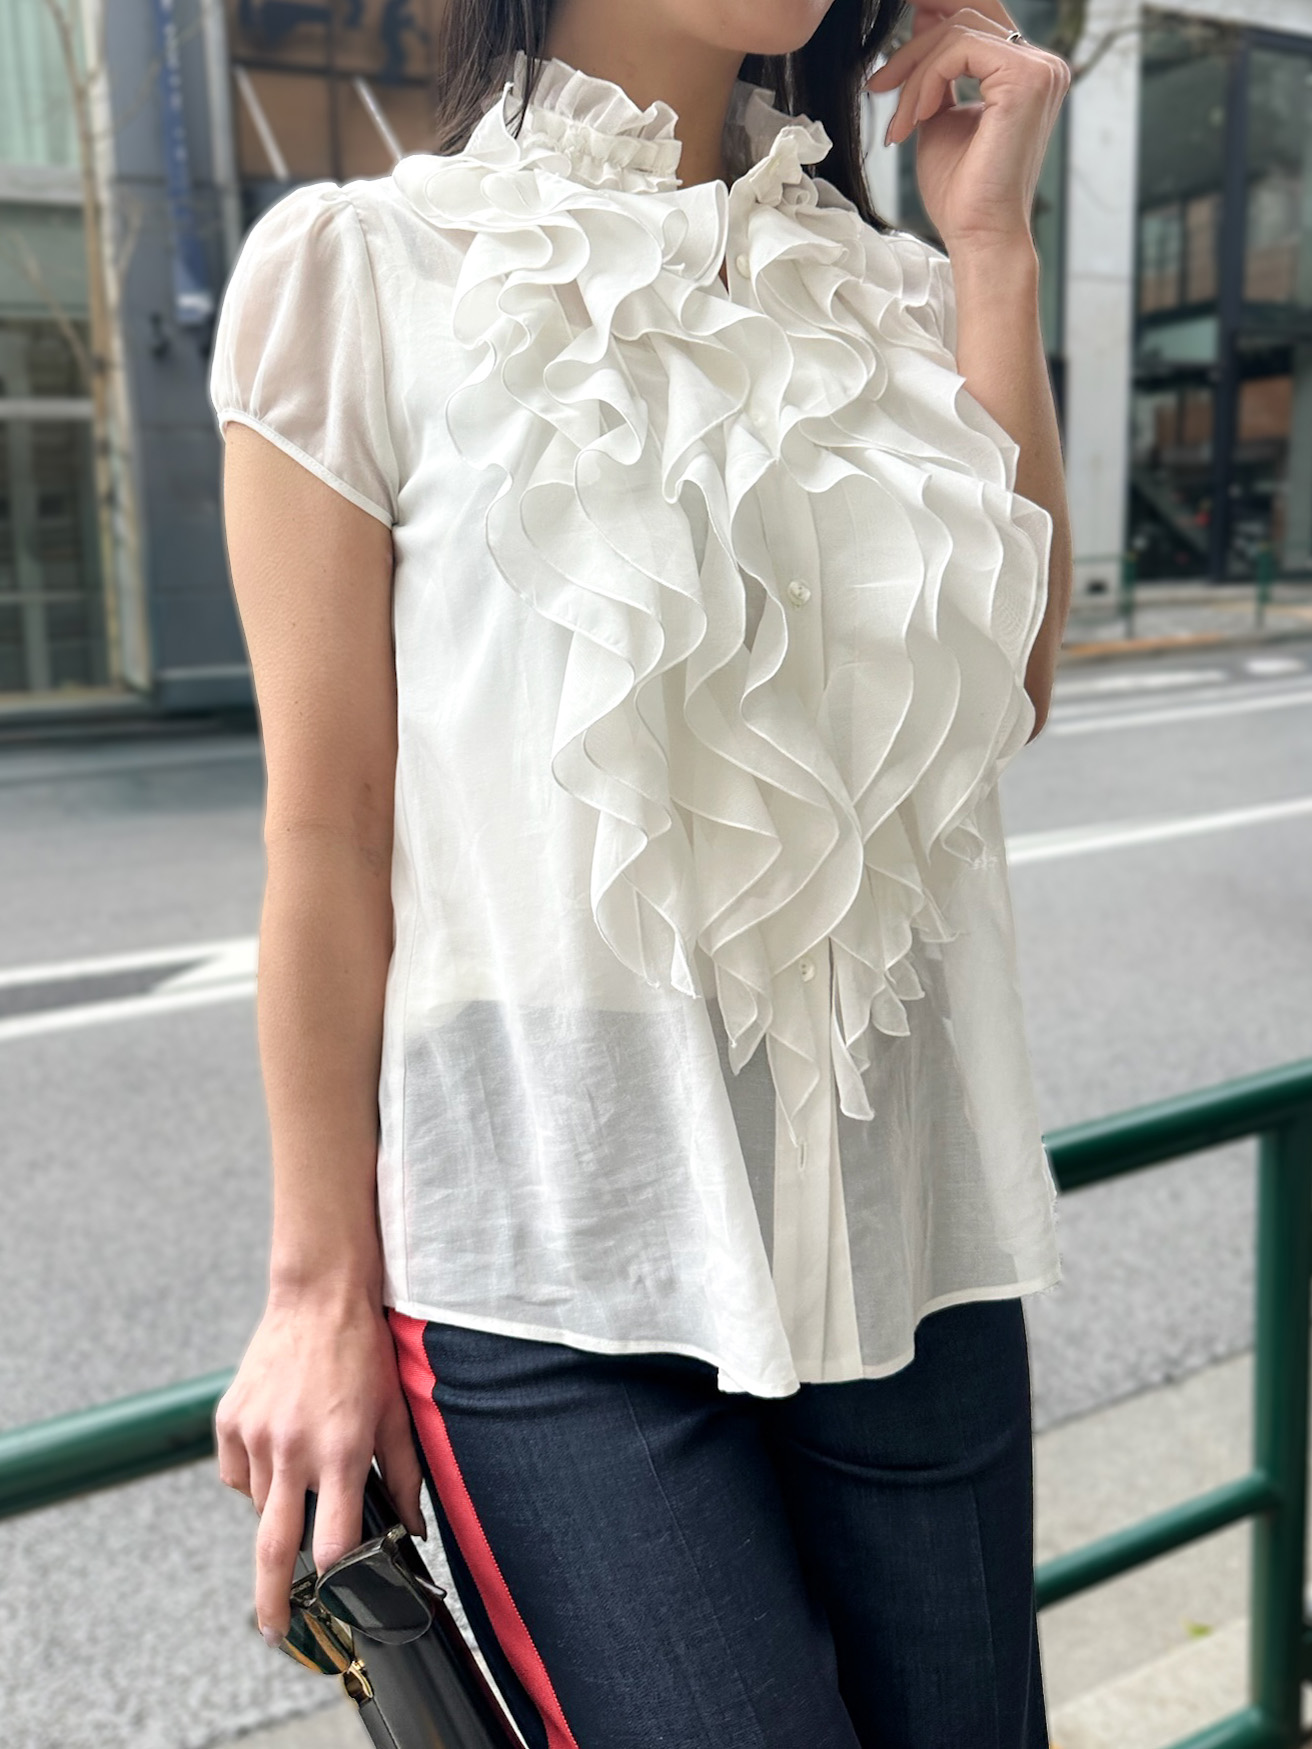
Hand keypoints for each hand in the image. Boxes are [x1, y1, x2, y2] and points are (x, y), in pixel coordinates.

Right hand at [214, 1290, 424, 1644]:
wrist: (319, 1296)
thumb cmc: (365, 1353)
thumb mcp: (397, 1413)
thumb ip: (405, 1477)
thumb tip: (416, 1530)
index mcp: (340, 1451)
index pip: (334, 1542)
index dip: (338, 1576)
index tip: (339, 1597)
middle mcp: (292, 1450)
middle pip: (274, 1549)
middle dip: (272, 1601)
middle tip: (274, 1633)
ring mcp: (255, 1436)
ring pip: (258, 1505)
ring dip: (277, 1504)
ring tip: (304, 1461)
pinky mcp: (228, 1420)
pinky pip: (235, 1474)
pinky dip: (253, 1474)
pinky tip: (278, 1442)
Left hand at [866, 0, 1069, 257]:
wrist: (978, 236)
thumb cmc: (960, 192)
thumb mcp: (940, 115)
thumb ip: (935, 71)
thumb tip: (923, 19)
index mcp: (1026, 73)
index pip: (974, 24)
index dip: (926, 33)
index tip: (887, 76)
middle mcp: (1041, 65)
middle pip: (966, 16)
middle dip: (914, 46)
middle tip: (879, 84)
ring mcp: (1039, 69)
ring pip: (957, 32)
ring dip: (913, 74)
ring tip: (899, 123)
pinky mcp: (1026, 78)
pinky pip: (957, 51)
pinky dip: (924, 81)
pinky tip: (914, 119)